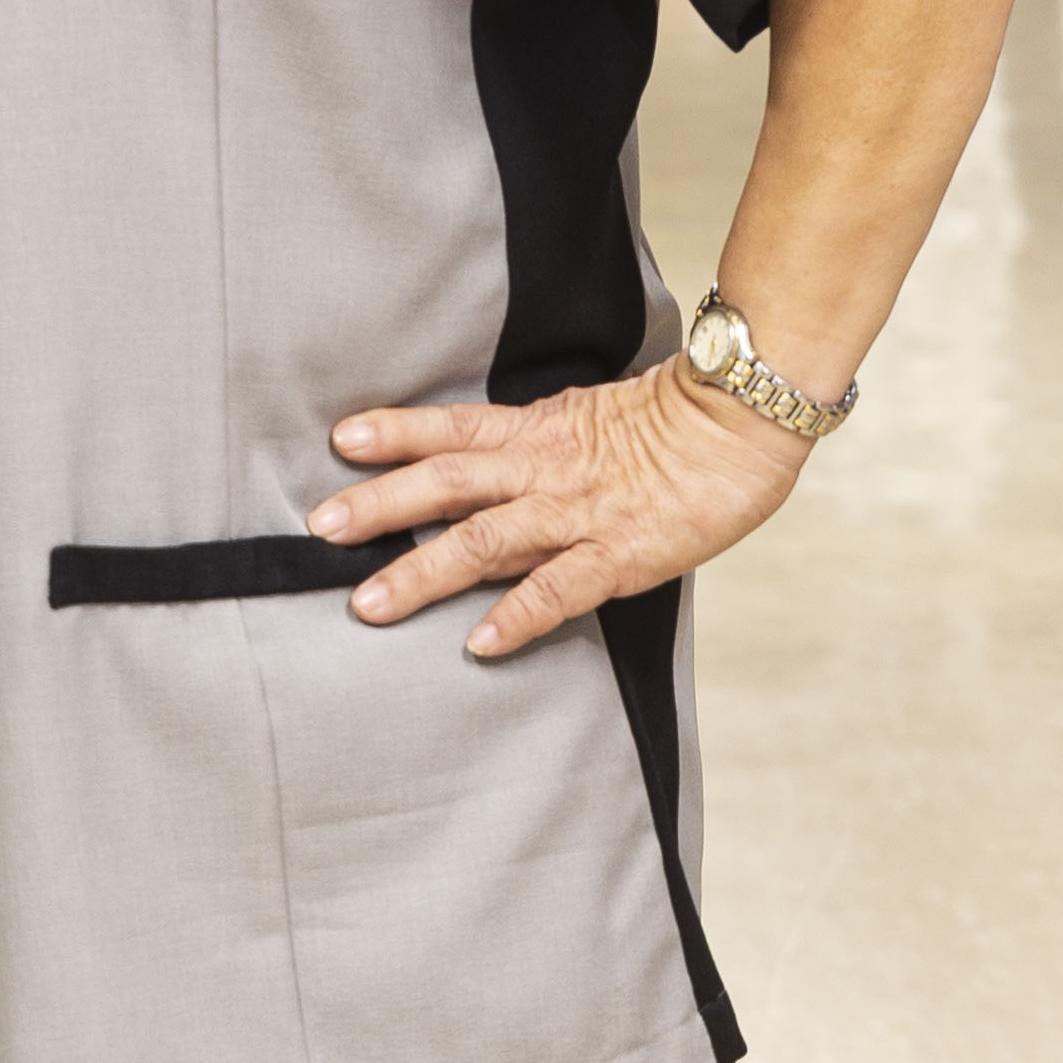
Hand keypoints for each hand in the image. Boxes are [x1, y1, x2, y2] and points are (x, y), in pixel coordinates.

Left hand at [309, 364, 810, 660]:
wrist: (741, 424)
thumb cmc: (671, 422)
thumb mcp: (588, 418)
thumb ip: (532, 447)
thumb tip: (478, 470)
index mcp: (538, 429)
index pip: (452, 427)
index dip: (396, 432)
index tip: (341, 440)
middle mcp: (545, 469)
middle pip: (447, 483)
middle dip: (380, 506)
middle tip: (322, 528)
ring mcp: (578, 514)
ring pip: (485, 541)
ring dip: (422, 573)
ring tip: (369, 604)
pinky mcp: (619, 556)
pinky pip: (558, 591)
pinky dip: (516, 617)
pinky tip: (478, 644)